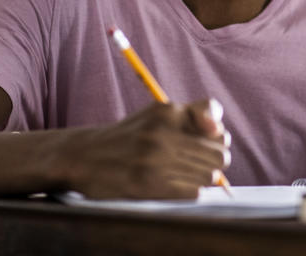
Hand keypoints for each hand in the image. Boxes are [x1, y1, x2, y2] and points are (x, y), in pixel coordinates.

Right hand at [61, 98, 231, 199]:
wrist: (85, 156)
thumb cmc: (130, 136)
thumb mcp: (158, 113)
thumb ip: (194, 115)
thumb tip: (220, 132)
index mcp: (167, 111)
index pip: (216, 123)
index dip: (217, 135)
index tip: (207, 139)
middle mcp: (161, 133)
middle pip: (218, 155)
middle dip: (214, 160)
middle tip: (199, 163)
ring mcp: (154, 160)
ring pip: (208, 176)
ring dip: (201, 178)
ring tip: (184, 174)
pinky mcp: (147, 184)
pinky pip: (192, 193)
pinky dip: (189, 191)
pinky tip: (174, 185)